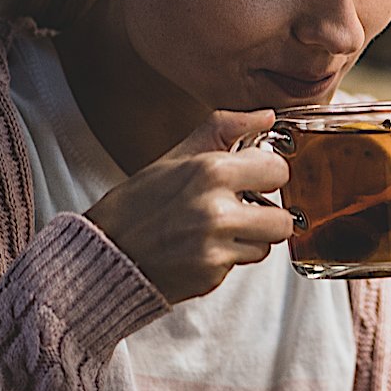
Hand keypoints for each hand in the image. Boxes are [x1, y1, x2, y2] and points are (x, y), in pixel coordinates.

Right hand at [85, 110, 293, 303]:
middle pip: (284, 218)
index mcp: (211, 171)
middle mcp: (216, 209)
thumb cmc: (138, 204)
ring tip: (219, 231)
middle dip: (267, 215)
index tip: (254, 178)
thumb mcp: (177, 156)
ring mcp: (215, 246)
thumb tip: (266, 116)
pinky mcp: (212, 275)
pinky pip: (242, 264)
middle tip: (242, 210)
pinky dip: (229, 258)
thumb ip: (224, 130)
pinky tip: (203, 248)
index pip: (278, 170)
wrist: (106, 252)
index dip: (267, 175)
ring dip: (251, 239)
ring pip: (268, 244)